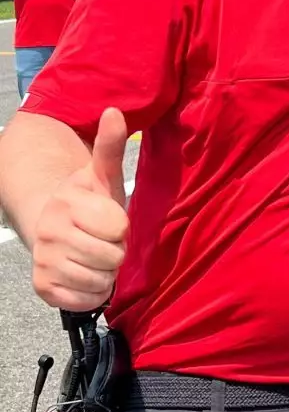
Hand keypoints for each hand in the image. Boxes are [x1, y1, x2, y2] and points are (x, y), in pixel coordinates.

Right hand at [32, 108, 129, 310]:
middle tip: (104, 242)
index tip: (110, 221)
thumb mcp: (103, 176)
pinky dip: (92, 294)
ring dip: (105, 274)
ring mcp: (44, 260)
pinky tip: (84, 275)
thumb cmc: (90, 203)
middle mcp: (50, 230)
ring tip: (95, 256)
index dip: (121, 228)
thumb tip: (114, 111)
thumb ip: (109, 147)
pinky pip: (84, 301)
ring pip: (100, 281)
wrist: (56, 228)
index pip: (119, 228)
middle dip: (115, 252)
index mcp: (68, 202)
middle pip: (111, 257)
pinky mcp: (43, 287)